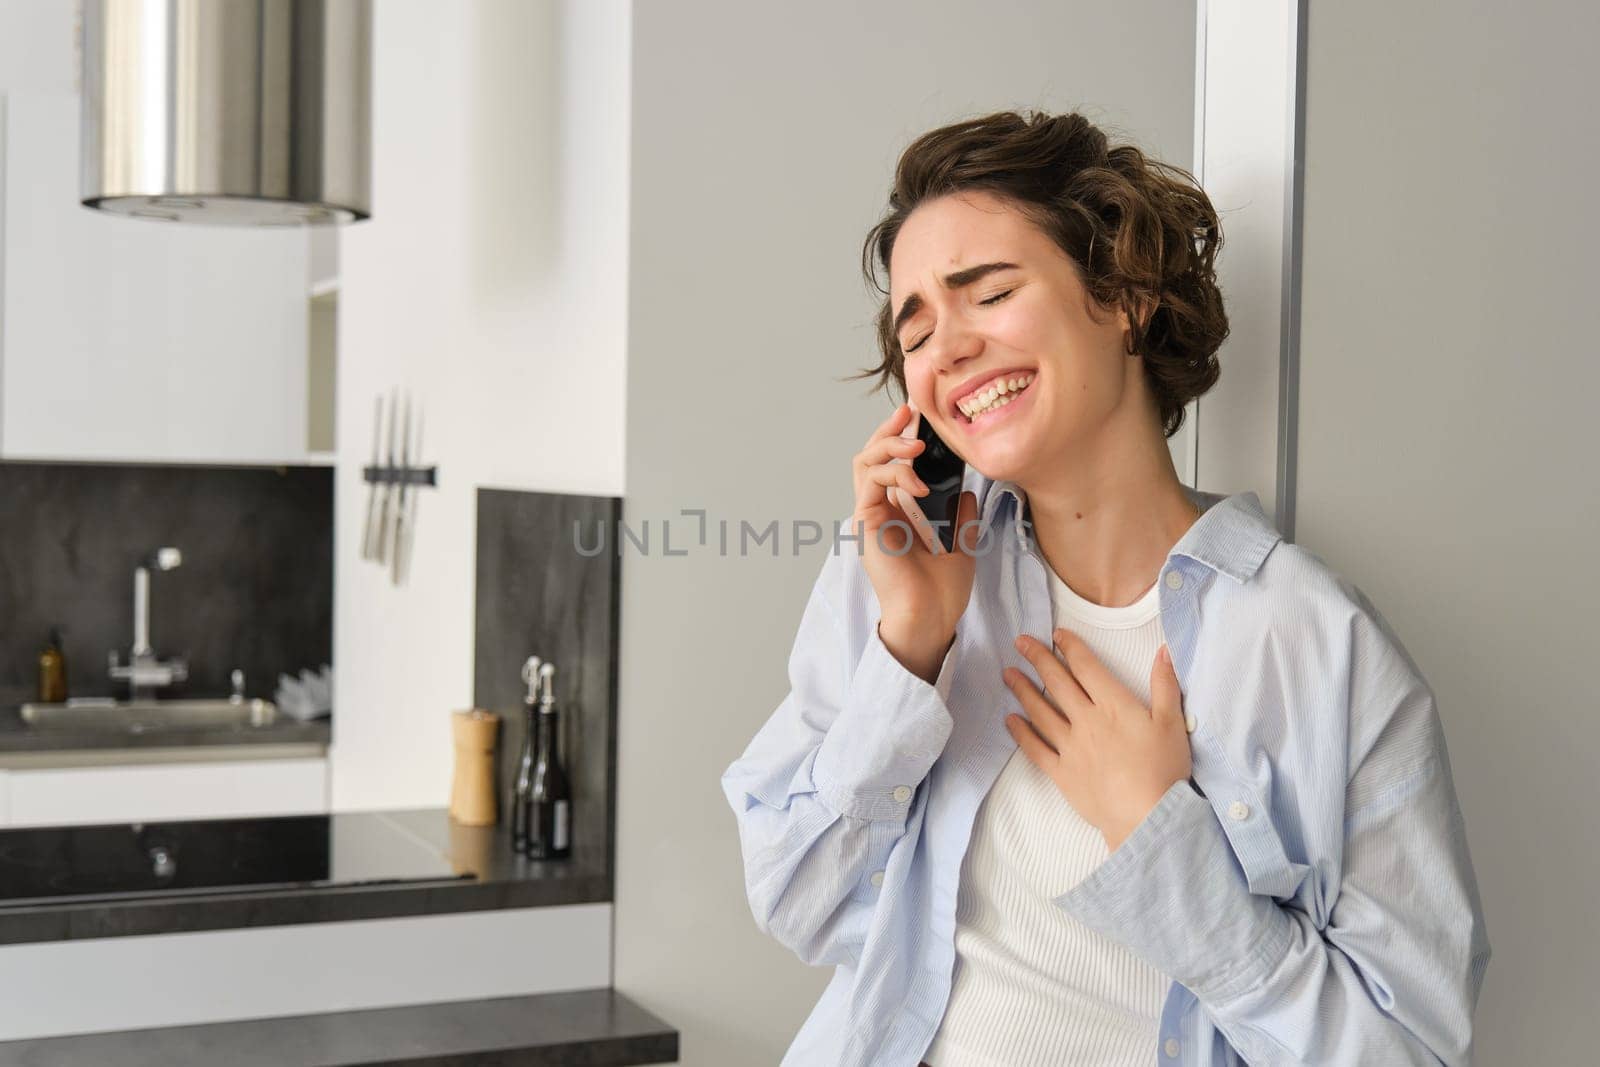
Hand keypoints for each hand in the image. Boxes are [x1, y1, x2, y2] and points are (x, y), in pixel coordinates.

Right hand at [852, 403, 978, 681]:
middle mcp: (879, 510)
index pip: (890, 463)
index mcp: (897, 512)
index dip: (900, 436)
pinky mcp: (867, 524)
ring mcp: (870, 516)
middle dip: (888, 430)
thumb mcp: (961, 543)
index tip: (918, 417)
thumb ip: (960, 515)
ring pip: (864, 463)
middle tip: (910, 412)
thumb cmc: (941, 591)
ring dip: (889, 446)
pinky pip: (871, 484)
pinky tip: (919, 484)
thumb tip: (966, 490)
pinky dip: (893, 474)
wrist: (930, 618)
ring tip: (917, 445)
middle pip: (871, 455)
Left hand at [1002, 629, 1191, 851]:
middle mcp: (1087, 720)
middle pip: (1058, 683)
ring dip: (1023, 690)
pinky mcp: (1063, 773)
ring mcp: (1071, 747)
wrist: (1146, 816)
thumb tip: (1164, 651)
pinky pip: (1036, 749)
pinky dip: (1021, 733)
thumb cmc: (1164, 770)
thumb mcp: (1173, 723)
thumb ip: (1165, 685)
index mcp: (1114, 705)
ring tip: (1008, 674)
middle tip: (1020, 641)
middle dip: (1038, 659)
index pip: (1087, 667)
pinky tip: (1010, 720)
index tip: (1056, 634)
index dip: (1070, 647)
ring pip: (1041, 712)